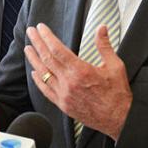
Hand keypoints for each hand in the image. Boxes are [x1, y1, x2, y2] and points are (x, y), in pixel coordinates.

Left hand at [24, 24, 132, 139]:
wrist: (119, 119)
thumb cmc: (117, 94)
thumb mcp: (115, 66)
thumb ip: (104, 45)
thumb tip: (101, 28)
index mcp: (81, 71)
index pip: (57, 49)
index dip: (47, 37)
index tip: (41, 28)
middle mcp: (69, 82)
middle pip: (47, 58)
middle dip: (37, 43)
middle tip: (30, 32)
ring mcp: (64, 94)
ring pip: (43, 73)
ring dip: (34, 59)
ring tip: (28, 49)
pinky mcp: (62, 104)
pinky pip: (46, 90)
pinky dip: (38, 80)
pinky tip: (34, 72)